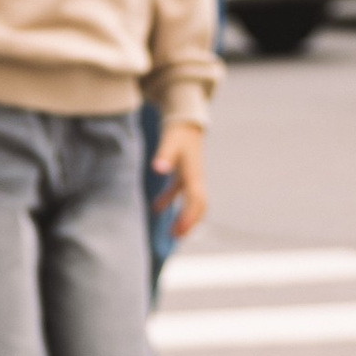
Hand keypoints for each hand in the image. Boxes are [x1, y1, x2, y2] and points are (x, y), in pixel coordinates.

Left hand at [149, 122, 207, 243]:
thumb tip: (158, 169)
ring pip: (192, 202)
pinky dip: (170, 202)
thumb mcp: (169, 142)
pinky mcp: (184, 173)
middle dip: (191, 222)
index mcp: (194, 174)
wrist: (185, 119)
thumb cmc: (177, 132)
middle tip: (177, 237)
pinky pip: (180, 193)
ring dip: (184, 217)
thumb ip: (164, 155)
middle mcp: (196, 178)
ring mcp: (191, 177)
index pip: (196, 200)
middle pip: (199, 206)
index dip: (189, 217)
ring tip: (172, 233)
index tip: (179, 231)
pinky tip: (156, 209)